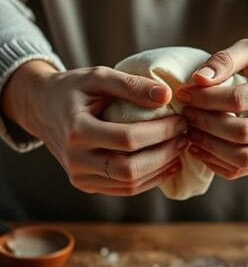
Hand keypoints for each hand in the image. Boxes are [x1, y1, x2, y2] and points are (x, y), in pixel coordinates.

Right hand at [1, 61, 186, 195]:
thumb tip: (167, 95)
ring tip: (180, 148)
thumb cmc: (74, 89)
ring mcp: (80, 176)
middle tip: (185, 136)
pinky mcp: (87, 185)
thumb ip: (131, 84)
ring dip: (162, 168)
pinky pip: (125, 189)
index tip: (181, 120)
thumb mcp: (98, 77)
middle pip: (129, 168)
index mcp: (76, 130)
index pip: (127, 139)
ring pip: (130, 183)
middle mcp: (75, 159)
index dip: (160, 132)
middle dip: (164, 154)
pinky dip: (151, 179)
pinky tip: (169, 164)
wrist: (43, 109)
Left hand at [176, 31, 247, 179]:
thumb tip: (197, 80)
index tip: (183, 93)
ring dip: (209, 147)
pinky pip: (242, 170)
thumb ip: (224, 59)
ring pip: (242, 158)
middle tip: (186, 114)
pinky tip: (199, 147)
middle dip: (205, 124)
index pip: (238, 100)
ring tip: (190, 132)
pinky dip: (215, 162)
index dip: (205, 98)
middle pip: (241, 133)